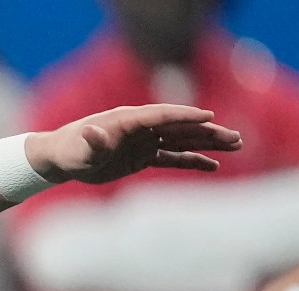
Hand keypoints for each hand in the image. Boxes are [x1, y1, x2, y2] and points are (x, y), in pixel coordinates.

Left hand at [29, 105, 240, 185]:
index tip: (210, 117)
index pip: (163, 116)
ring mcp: (145, 141)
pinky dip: (192, 160)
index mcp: (129, 120)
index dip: (186, 116)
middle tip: (235, 137)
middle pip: (181, 127)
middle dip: (208, 131)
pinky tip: (212, 166)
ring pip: (182, 140)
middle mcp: (142, 127)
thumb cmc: (70, 150)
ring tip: (235, 145)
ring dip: (208, 143)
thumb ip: (92, 141)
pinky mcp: (143, 156)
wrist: (63, 158)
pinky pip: (172, 157)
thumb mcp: (81, 148)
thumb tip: (92, 132)